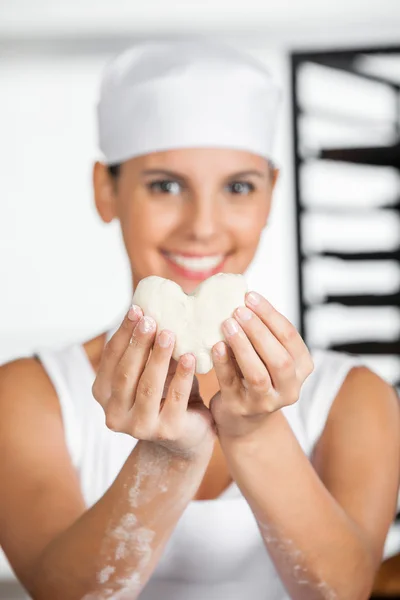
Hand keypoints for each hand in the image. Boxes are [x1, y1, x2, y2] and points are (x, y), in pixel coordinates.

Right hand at [92, 306, 216, 458]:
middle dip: (138, 344)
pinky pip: (175, 399)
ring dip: (158, 358)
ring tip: (170, 334)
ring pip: (147, 387)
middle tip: (151, 320)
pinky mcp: (166, 431)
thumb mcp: (148, 370)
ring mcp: (138, 427)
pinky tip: (191, 358)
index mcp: (103, 393)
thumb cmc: (165, 393)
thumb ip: (143, 348)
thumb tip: (148, 307)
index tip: (137, 310)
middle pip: (125, 373)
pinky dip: (182, 376)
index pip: (111, 358)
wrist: (187, 435)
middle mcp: (114, 413)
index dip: (122, 333)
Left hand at [209, 291, 313, 439]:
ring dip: (243, 346)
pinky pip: (231, 383)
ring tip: (227, 324)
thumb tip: (243, 298)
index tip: (250, 297)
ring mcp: (266, 402)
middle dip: (259, 330)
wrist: (244, 419)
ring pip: (258, 374)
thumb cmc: (255, 375)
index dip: (270, 315)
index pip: (290, 337)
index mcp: (302, 368)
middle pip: (280, 358)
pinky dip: (223, 363)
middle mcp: (290, 388)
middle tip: (239, 310)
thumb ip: (263, 333)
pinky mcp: (240, 408)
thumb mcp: (268, 355)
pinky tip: (216, 345)